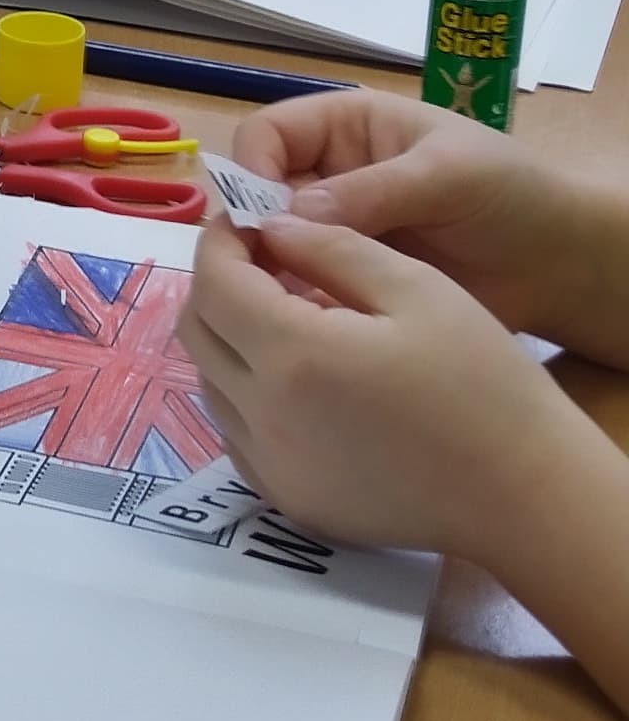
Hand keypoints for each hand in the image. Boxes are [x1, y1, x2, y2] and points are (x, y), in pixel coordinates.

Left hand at [180, 213, 571, 560]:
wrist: (522, 494)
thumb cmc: (483, 383)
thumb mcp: (418, 289)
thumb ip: (332, 248)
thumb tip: (271, 228)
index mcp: (293, 355)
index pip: (214, 282)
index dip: (221, 242)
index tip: (247, 221)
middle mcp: (261, 416)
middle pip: (198, 332)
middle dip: (217, 285)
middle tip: (264, 263)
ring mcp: (269, 465)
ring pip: (210, 383)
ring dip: (230, 341)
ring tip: (286, 319)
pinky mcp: (286, 499)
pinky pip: (236, 433)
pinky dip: (245, 395)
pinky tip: (298, 381)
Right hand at [226, 89, 628, 354]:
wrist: (561, 265)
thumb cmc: (511, 196)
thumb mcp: (446, 175)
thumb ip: (371, 190)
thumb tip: (288, 215)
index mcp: (347, 126)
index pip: (267, 134)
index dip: (253, 170)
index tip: (263, 219)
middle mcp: (330, 174)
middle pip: (259, 193)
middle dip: (257, 228)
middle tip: (268, 273)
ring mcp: (337, 230)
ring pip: (273, 244)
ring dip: (273, 270)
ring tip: (290, 305)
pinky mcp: (348, 278)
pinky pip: (301, 286)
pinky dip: (298, 303)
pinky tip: (312, 324)